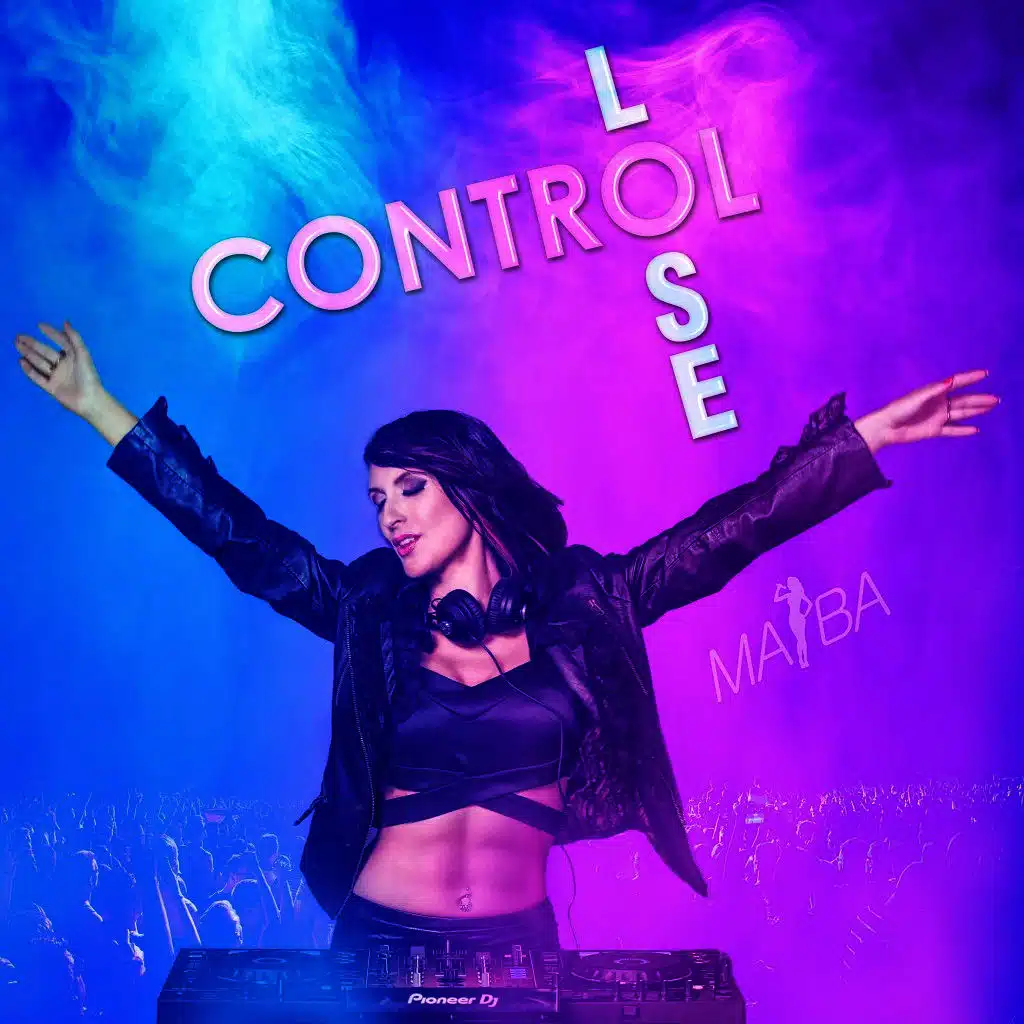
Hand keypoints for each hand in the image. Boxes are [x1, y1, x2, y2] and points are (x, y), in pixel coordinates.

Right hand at [14, 322, 105, 419]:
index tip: (40, 325)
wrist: (89, 399)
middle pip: (45, 352)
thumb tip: (65, 322)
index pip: (61, 341)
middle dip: (32, 344)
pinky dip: (30, 370)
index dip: (52, 333)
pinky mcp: (52, 387)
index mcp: (73, 356)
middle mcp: (64, 365)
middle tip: (19, 336)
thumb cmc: (88, 375)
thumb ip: (74, 338)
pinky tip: (21, 362)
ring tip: (18, 345)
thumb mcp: (83, 354)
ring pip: (40, 363)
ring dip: (28, 354)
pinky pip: (38, 378)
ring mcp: (57, 376)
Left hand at [855, 370, 998, 451]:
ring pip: (961, 413)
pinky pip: (952, 430)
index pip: (956, 383)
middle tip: (995, 399)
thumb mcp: (917, 398)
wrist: (887, 428)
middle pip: (963, 400)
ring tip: (990, 408)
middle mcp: (938, 404)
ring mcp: (937, 417)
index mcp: (934, 392)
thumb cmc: (898, 409)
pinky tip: (975, 429)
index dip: (970, 378)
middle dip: (979, 399)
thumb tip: (950, 381)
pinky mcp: (934, 430)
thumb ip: (935, 390)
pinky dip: (963, 430)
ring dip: (976, 411)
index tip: (984, 374)